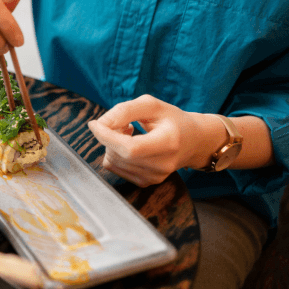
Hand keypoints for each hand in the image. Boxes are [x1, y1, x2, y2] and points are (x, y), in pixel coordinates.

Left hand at [87, 95, 223, 186]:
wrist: (194, 141)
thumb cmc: (171, 120)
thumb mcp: (151, 105)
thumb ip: (124, 111)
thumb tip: (99, 124)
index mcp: (168, 143)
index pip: (129, 148)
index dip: (107, 136)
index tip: (94, 123)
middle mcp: (162, 165)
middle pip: (118, 154)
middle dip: (109, 135)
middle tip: (124, 123)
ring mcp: (154, 177)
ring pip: (112, 160)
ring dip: (112, 144)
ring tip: (130, 133)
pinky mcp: (146, 182)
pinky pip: (114, 167)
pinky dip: (115, 154)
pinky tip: (130, 145)